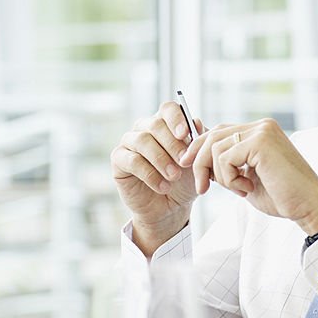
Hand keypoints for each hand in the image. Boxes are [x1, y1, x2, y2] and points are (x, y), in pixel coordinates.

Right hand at [110, 101, 205, 254]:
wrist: (170, 208)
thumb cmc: (184, 180)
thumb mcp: (196, 161)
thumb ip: (198, 141)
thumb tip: (197, 122)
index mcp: (164, 123)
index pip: (168, 109)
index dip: (176, 119)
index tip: (186, 135)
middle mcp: (144, 128)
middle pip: (155, 124)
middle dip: (172, 143)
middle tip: (184, 160)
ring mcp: (129, 143)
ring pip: (142, 140)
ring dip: (161, 159)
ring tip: (175, 176)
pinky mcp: (119, 160)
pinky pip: (132, 160)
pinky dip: (150, 174)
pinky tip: (163, 187)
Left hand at [178, 118, 317, 234]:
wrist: (307, 206)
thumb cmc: (282, 196)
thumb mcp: (246, 177)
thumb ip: (228, 164)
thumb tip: (197, 158)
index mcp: (259, 131)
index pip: (219, 131)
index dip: (199, 148)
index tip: (189, 168)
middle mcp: (261, 126)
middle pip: (213, 135)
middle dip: (200, 162)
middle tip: (202, 187)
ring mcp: (262, 131)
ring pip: (215, 148)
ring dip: (221, 176)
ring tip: (241, 190)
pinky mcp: (260, 142)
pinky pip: (225, 158)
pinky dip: (229, 178)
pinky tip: (246, 188)